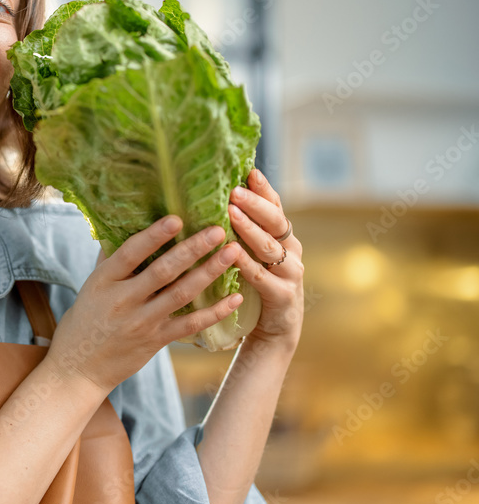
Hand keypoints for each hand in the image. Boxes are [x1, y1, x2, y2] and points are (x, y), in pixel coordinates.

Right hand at [46, 216, 244, 393]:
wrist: (77, 368)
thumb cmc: (84, 321)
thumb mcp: (91, 286)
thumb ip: (110, 260)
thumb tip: (124, 225)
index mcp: (103, 281)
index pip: (130, 253)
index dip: (154, 236)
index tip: (176, 219)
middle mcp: (122, 300)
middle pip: (162, 271)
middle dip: (192, 249)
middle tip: (218, 231)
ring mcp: (141, 323)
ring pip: (181, 294)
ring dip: (209, 272)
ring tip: (232, 253)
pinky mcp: (155, 341)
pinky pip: (190, 325)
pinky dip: (214, 312)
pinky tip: (236, 297)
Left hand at [227, 168, 304, 350]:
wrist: (273, 333)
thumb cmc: (255, 287)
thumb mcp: (251, 256)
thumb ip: (239, 232)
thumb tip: (212, 201)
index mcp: (283, 238)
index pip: (275, 207)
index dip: (264, 189)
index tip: (249, 171)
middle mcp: (291, 252)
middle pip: (275, 221)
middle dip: (255, 204)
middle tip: (235, 190)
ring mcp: (290, 274)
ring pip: (269, 246)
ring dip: (250, 229)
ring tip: (231, 213)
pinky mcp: (283, 296)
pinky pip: (261, 277)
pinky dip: (246, 263)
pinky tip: (232, 252)